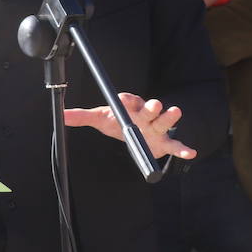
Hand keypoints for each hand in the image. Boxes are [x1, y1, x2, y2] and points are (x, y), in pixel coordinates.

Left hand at [64, 92, 196, 159]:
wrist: (137, 132)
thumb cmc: (119, 122)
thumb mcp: (101, 119)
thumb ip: (83, 117)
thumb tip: (61, 115)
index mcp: (130, 107)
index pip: (128, 100)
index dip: (126, 100)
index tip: (122, 99)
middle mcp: (145, 114)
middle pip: (149, 108)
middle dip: (151, 106)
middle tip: (153, 104)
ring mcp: (156, 127)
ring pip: (164, 121)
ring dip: (170, 117)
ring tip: (175, 111)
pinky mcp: (164, 142)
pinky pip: (174, 144)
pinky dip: (182, 149)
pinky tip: (190, 152)